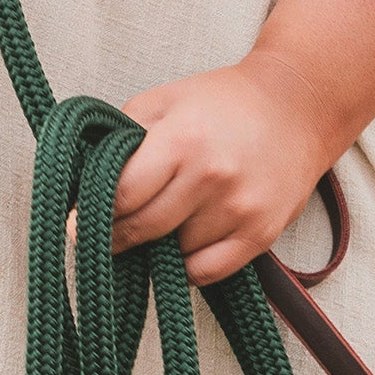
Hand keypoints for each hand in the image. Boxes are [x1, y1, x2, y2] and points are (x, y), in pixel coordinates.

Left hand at [107, 51, 337, 284]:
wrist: (297, 109)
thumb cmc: (222, 103)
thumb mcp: (164, 101)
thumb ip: (123, 138)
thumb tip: (84, 183)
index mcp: (182, 139)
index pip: (123, 195)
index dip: (93, 212)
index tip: (78, 221)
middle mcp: (211, 177)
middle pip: (144, 228)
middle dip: (117, 235)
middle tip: (106, 233)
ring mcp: (239, 210)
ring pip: (173, 254)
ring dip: (158, 246)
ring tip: (159, 223)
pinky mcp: (261, 235)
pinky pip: (206, 272)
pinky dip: (186, 266)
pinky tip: (184, 243)